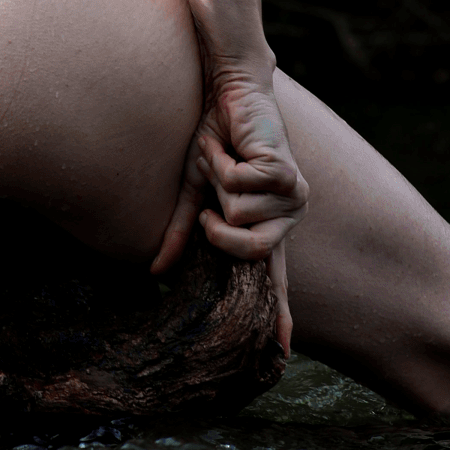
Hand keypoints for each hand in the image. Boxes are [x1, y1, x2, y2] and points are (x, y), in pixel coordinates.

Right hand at [151, 61, 308, 352]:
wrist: (230, 94)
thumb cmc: (216, 140)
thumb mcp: (193, 193)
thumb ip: (181, 234)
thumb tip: (155, 275)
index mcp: (268, 226)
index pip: (274, 280)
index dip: (279, 317)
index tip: (281, 356)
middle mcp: (289, 217)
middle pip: (249, 252)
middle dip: (217, 225)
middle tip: (214, 191)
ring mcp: (294, 197)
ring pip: (241, 218)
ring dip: (220, 182)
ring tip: (227, 158)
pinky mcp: (289, 175)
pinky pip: (241, 190)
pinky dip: (224, 164)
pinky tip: (234, 147)